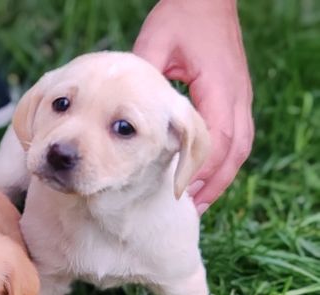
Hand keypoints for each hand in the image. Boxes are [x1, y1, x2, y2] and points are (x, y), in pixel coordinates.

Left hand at [134, 0, 253, 213]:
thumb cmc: (181, 16)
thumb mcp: (157, 43)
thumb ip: (143, 75)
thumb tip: (121, 106)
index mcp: (218, 87)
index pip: (215, 139)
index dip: (199, 170)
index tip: (180, 194)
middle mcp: (235, 95)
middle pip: (233, 152)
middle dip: (213, 183)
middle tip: (190, 210)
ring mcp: (239, 96)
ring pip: (238, 147)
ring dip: (220, 176)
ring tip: (197, 201)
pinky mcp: (234, 95)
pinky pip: (235, 137)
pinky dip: (221, 160)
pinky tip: (202, 174)